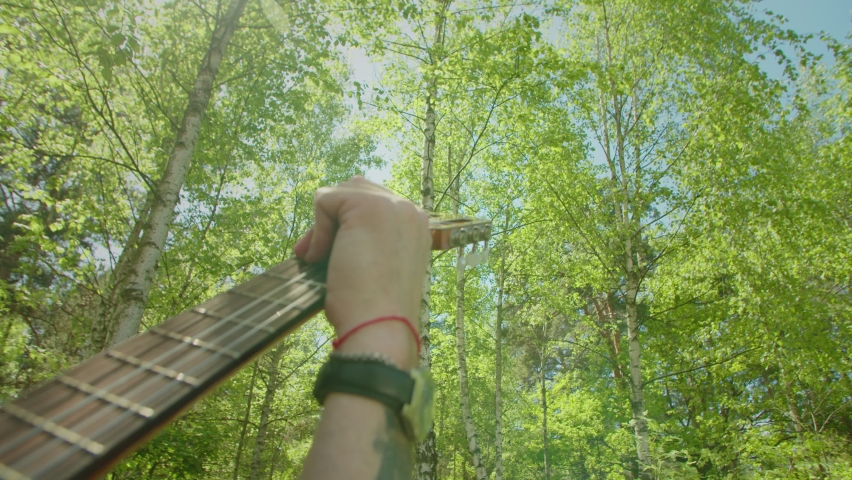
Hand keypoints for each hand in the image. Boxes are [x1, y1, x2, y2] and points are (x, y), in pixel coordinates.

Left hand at [294, 176, 429, 368]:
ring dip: (323, 224)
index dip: (344, 225)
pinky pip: (325, 200)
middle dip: (331, 219)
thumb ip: (366, 242)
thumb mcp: (377, 268)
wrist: (380, 326)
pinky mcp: (368, 206)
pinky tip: (319, 258)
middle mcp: (409, 210)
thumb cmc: (374, 310)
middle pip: (354, 190)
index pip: (372, 202)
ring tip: (318, 257)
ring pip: (339, 193)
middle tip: (316, 255)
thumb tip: (326, 230)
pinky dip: (315, 230)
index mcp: (415, 225)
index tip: (331, 255)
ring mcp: (392, 205)